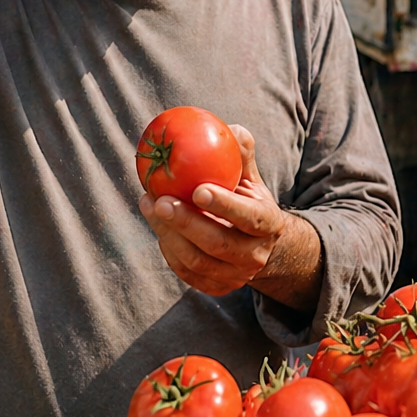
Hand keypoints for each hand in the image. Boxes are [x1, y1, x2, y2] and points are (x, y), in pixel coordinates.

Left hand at [139, 125, 307, 296]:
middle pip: (217, 243)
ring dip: (167, 233)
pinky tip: (157, 224)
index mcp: (268, 224)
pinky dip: (167, 249)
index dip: (224, 205)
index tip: (198, 189)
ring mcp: (235, 276)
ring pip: (196, 260)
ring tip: (148, 204)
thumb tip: (229, 129)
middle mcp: (255, 255)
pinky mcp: (215, 287)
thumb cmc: (246, 200)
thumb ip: (240, 155)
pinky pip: (185, 272)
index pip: (249, 218)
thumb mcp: (250, 178)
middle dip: (186, 221)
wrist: (255, 245)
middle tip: (159, 200)